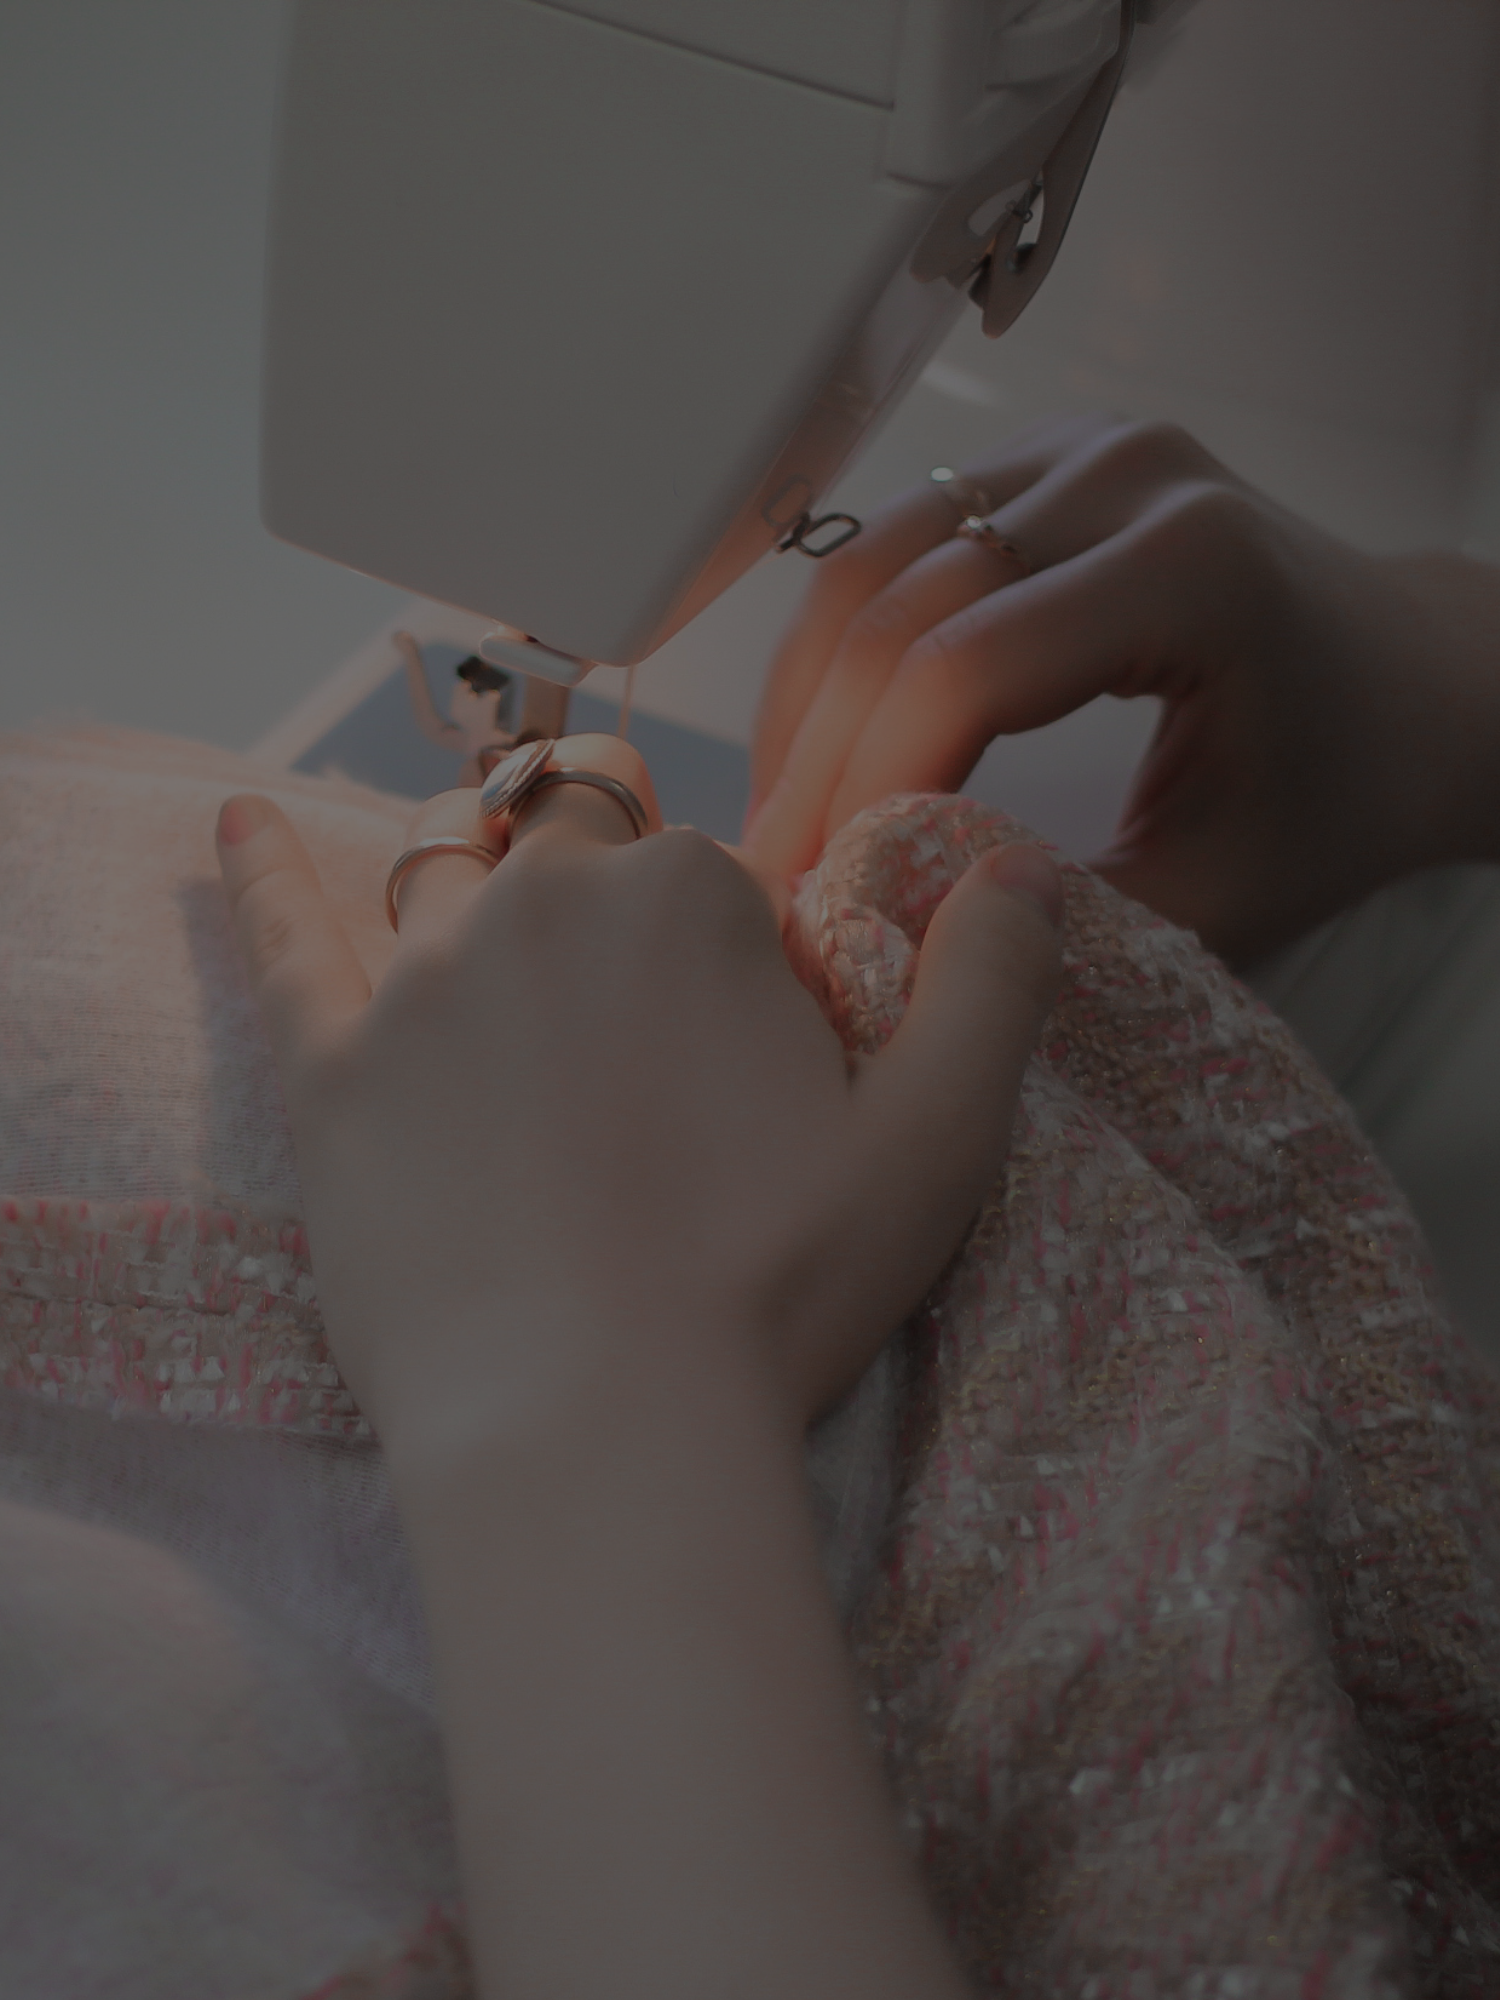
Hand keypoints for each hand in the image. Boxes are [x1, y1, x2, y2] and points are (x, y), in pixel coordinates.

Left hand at [215, 734, 1061, 1452]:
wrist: (593, 1421)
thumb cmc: (776, 1287)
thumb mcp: (938, 1140)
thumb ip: (994, 981)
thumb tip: (1022, 863)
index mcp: (694, 896)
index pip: (707, 868)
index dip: (725, 955)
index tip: (730, 1059)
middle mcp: (548, 898)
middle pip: (573, 849)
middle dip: (602, 902)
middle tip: (623, 1034)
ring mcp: (425, 973)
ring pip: (446, 873)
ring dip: (477, 888)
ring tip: (497, 950)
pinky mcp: (331, 1062)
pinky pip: (282, 936)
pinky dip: (259, 871)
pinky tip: (236, 819)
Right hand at [747, 414, 1499, 963]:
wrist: (1409, 688)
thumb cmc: (1334, 793)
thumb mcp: (1216, 899)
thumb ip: (1056, 926)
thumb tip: (890, 931)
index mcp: (1189, 566)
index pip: (962, 669)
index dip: (867, 789)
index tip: (825, 892)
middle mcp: (1124, 475)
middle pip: (892, 605)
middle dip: (814, 754)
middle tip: (772, 870)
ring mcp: (1075, 448)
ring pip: (866, 562)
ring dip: (805, 695)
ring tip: (785, 812)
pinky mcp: (1038, 461)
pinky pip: (894, 544)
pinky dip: (841, 648)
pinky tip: (825, 742)